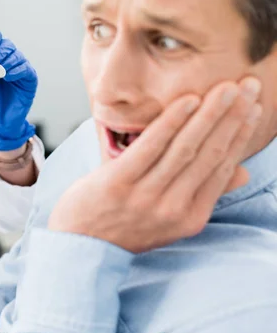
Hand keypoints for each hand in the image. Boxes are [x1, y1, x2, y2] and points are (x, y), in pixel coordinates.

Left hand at [0, 28, 37, 150]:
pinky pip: (25, 68)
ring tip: (1, 74)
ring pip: (17, 56)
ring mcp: (19, 70)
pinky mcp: (29, 80)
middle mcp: (7, 62)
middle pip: (8, 45)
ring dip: (8, 62)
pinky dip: (16, 70)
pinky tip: (8, 77)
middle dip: (1, 51)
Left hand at [48, 78, 261, 253]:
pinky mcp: (118, 183)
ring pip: (185, 148)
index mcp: (189, 218)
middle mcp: (172, 209)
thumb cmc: (123, 225)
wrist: (80, 246)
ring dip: (209, 114)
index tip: (253, 107)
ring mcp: (145, 197)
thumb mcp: (168, 219)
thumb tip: (241, 173)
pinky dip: (171, 122)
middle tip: (248, 86)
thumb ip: (201, 195)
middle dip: (233, 117)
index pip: (222, 168)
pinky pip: (150, 147)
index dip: (240, 135)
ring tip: (225, 88)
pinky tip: (187, 101)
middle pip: (210, 154)